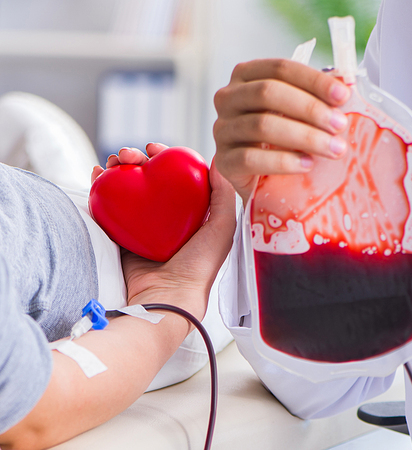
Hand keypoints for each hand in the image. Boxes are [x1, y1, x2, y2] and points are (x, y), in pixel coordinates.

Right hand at [91, 143, 235, 321]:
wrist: (167, 298)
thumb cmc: (199, 266)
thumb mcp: (222, 228)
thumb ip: (224, 196)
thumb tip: (217, 161)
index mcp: (190, 214)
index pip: (176, 177)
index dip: (166, 158)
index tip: (156, 148)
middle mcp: (166, 218)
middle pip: (149, 178)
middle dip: (137, 160)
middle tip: (127, 154)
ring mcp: (143, 227)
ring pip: (128, 188)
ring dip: (117, 169)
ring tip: (110, 162)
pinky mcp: (123, 237)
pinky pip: (111, 207)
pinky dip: (102, 188)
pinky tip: (96, 174)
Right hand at [213, 59, 350, 205]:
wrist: (261, 179)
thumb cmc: (282, 140)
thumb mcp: (296, 114)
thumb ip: (314, 98)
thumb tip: (346, 88)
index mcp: (246, 76)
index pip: (280, 68)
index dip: (314, 80)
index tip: (343, 97)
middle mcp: (228, 98)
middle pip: (268, 93)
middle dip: (310, 109)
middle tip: (339, 126)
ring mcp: (222, 130)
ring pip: (262, 125)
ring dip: (304, 137)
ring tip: (333, 149)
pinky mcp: (223, 161)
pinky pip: (250, 158)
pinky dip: (283, 161)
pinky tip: (306, 165)